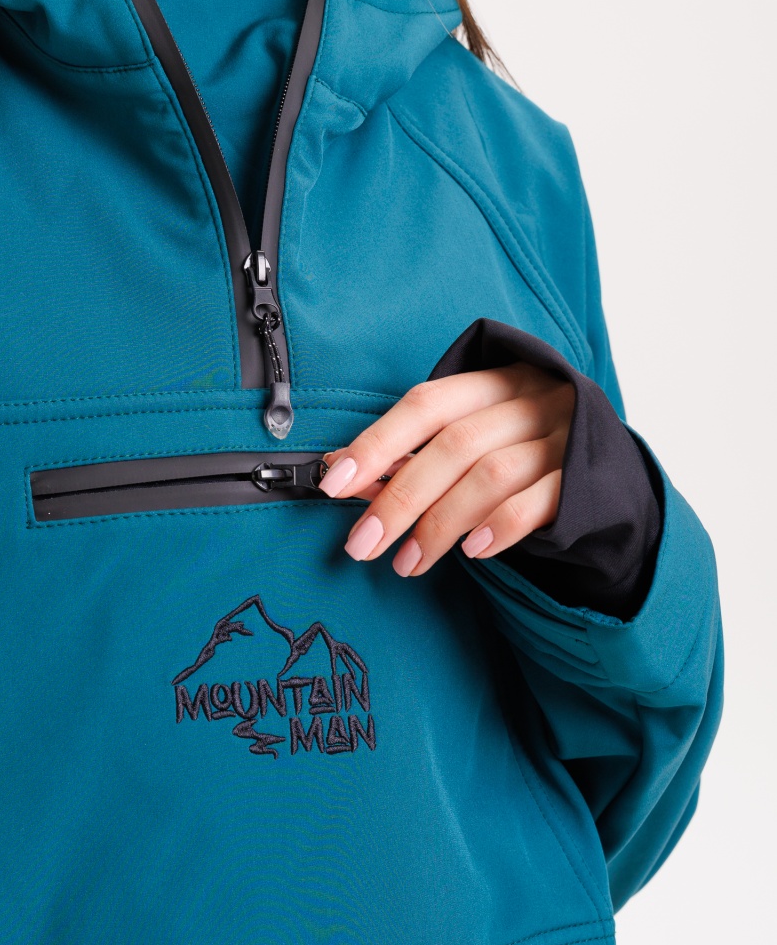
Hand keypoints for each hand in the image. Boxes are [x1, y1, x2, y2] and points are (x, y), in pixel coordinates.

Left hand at [318, 364, 573, 575]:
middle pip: (453, 446)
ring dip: (440, 525)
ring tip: (408, 563)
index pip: (426, 404)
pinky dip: (498, 527)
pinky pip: (537, 502)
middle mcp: (531, 401)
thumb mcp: (474, 440)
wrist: (609, 474)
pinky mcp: (586, 481)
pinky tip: (470, 553)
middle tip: (363, 544)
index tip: (335, 482)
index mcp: (494, 381)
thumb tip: (347, 479)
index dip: (378, 441)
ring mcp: (563, 439)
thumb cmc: (522, 451)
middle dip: (400, 499)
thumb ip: (419, 455)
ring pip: (491, 476)